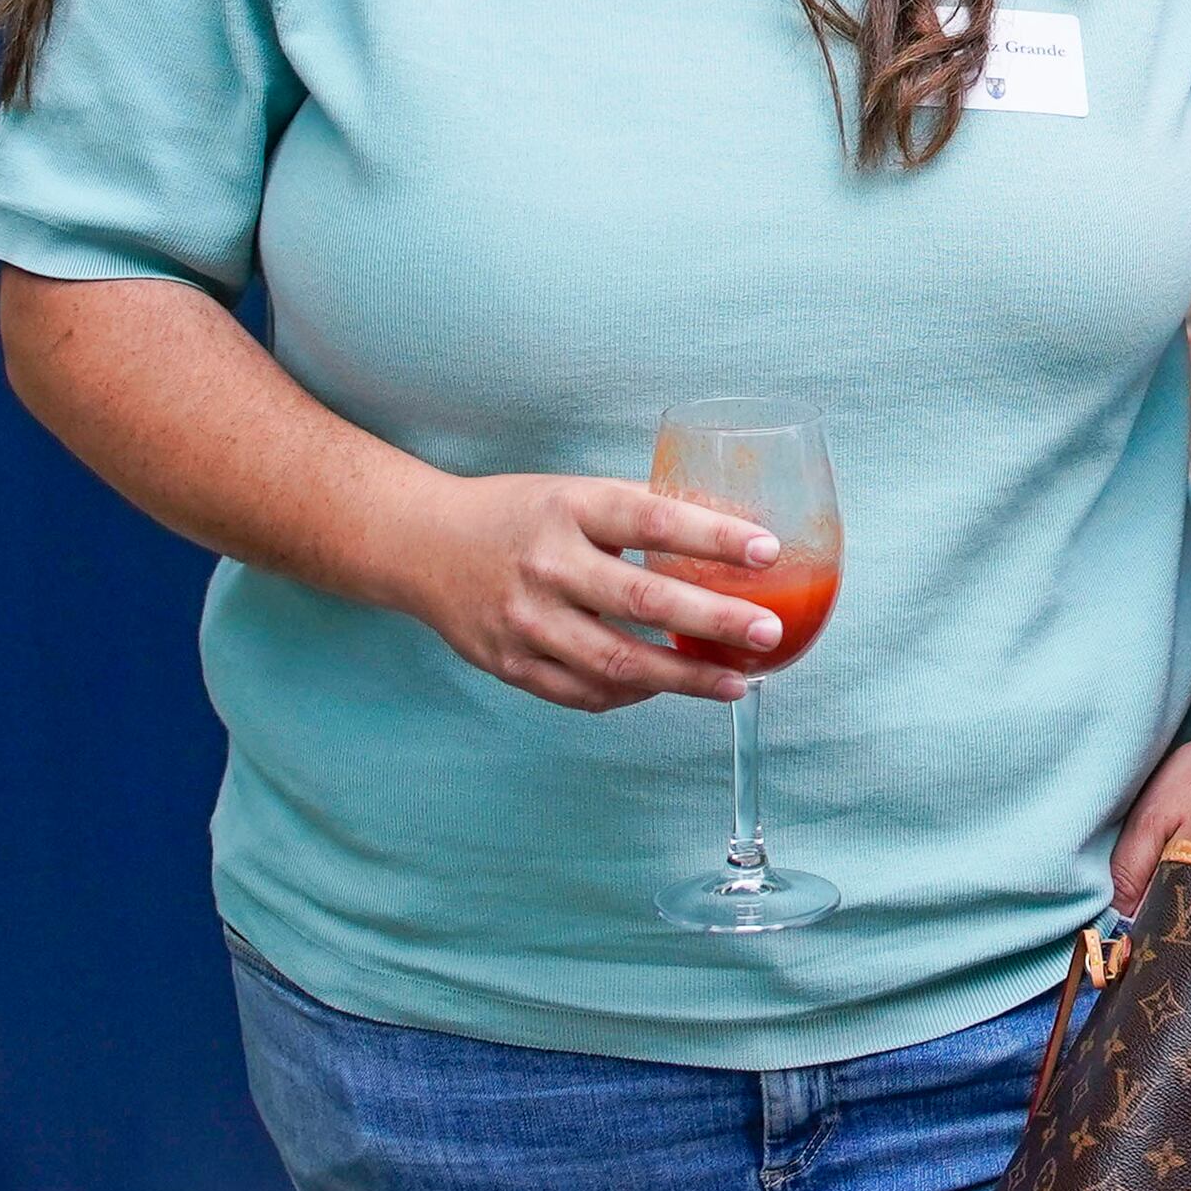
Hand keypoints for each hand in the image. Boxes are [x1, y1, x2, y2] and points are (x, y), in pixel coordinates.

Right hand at [385, 472, 788, 712]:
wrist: (421, 544)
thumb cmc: (520, 516)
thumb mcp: (578, 493)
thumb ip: (645, 511)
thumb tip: (734, 528)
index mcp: (571, 509)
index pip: (654, 520)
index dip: (715, 537)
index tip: (769, 551)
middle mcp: (548, 565)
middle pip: (644, 602)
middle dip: (716, 622)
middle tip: (769, 634)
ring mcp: (526, 621)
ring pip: (618, 664)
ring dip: (685, 679)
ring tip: (738, 683)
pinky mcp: (511, 664)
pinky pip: (586, 693)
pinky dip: (633, 696)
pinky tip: (669, 690)